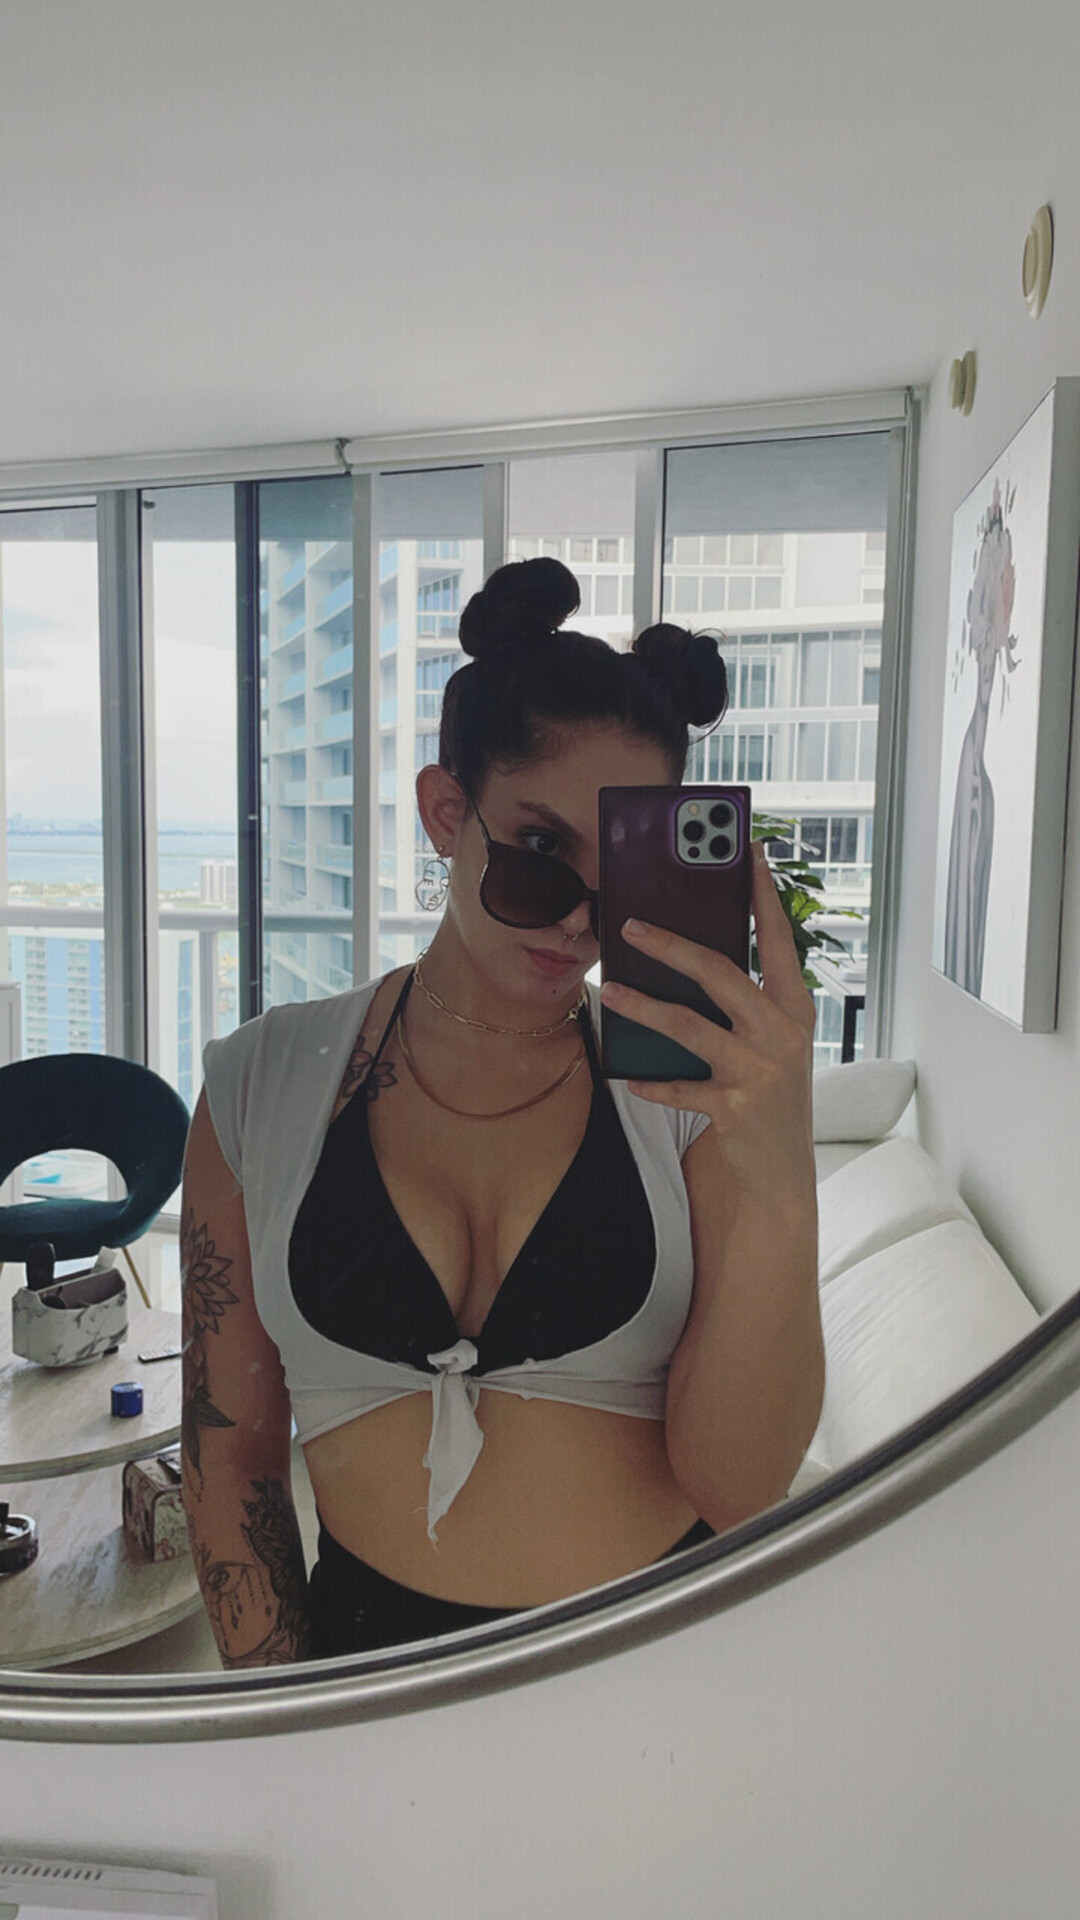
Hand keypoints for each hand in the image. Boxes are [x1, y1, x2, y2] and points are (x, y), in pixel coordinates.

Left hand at [599, 843, 817, 1207]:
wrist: (782, 1172)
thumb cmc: (769, 1094)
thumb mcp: (771, 1043)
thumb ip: (743, 1004)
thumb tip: (687, 958)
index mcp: (794, 1007)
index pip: (776, 940)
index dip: (762, 896)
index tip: (747, 854)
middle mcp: (782, 1032)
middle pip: (720, 973)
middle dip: (671, 945)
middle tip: (630, 926)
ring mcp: (759, 1070)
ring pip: (689, 1025)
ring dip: (643, 1006)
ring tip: (610, 990)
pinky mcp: (734, 1107)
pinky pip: (678, 1086)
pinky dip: (651, 1083)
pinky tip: (629, 1078)